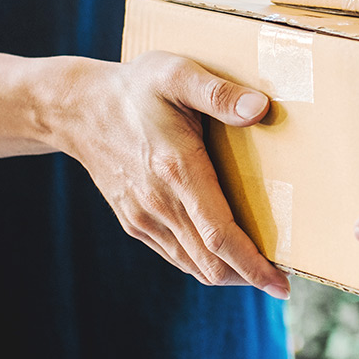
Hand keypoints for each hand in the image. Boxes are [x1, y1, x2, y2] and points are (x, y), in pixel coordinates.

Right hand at [52, 50, 289, 298]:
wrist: (77, 108)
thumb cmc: (135, 88)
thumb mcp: (178, 74)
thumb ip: (219, 93)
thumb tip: (260, 109)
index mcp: (177, 170)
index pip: (220, 236)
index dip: (253, 265)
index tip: (282, 285)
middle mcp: (159, 203)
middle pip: (210, 262)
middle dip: (248, 276)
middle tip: (280, 279)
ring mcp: (143, 217)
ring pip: (192, 265)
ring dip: (228, 274)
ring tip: (258, 269)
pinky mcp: (134, 221)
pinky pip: (174, 255)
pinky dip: (203, 263)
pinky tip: (221, 254)